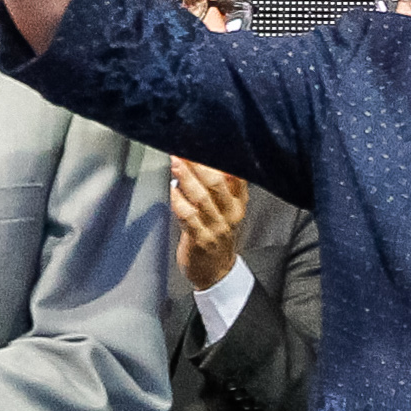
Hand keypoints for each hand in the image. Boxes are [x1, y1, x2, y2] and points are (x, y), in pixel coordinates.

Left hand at [173, 158, 246, 291]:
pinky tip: (171, 190)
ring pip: (202, 198)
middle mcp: (230, 213)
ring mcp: (216, 227)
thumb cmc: (217, 233)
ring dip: (186, 178)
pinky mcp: (200, 240)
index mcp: (238, 201)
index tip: (205, 138)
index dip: (221, 156)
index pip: (235, 174)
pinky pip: (189, 218)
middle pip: (218, 183)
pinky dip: (179, 202)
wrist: (216, 271)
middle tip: (184, 147)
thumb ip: (221, 183)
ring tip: (176, 162)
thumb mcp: (227, 207)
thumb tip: (201, 154)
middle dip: (199, 163)